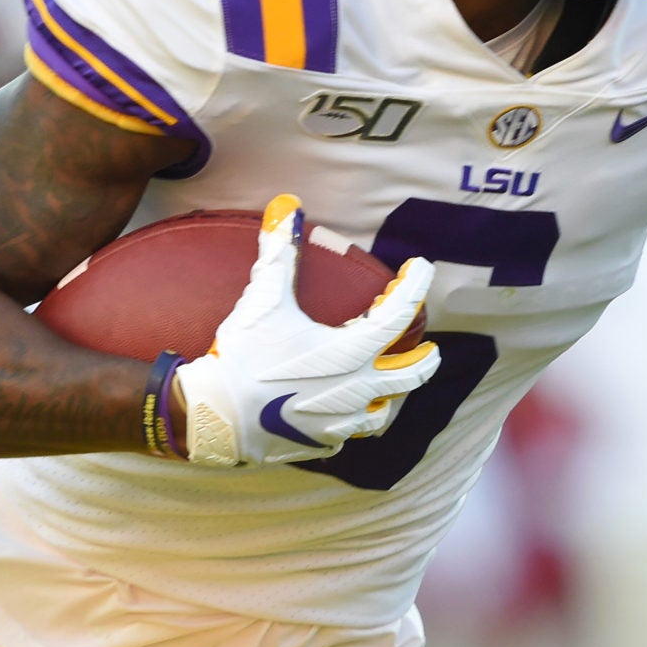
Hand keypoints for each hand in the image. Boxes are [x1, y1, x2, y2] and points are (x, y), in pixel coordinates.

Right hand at [173, 195, 439, 467]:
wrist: (216, 417)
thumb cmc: (244, 355)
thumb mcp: (263, 299)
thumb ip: (278, 251)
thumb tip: (288, 204)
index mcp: (351, 352)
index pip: (400, 313)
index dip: (415, 285)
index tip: (421, 267)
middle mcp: (357, 390)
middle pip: (411, 374)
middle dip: (425, 358)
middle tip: (430, 346)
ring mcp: (342, 422)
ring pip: (385, 409)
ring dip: (392, 392)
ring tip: (388, 382)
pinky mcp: (322, 442)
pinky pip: (351, 432)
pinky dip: (356, 417)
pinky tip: (346, 410)